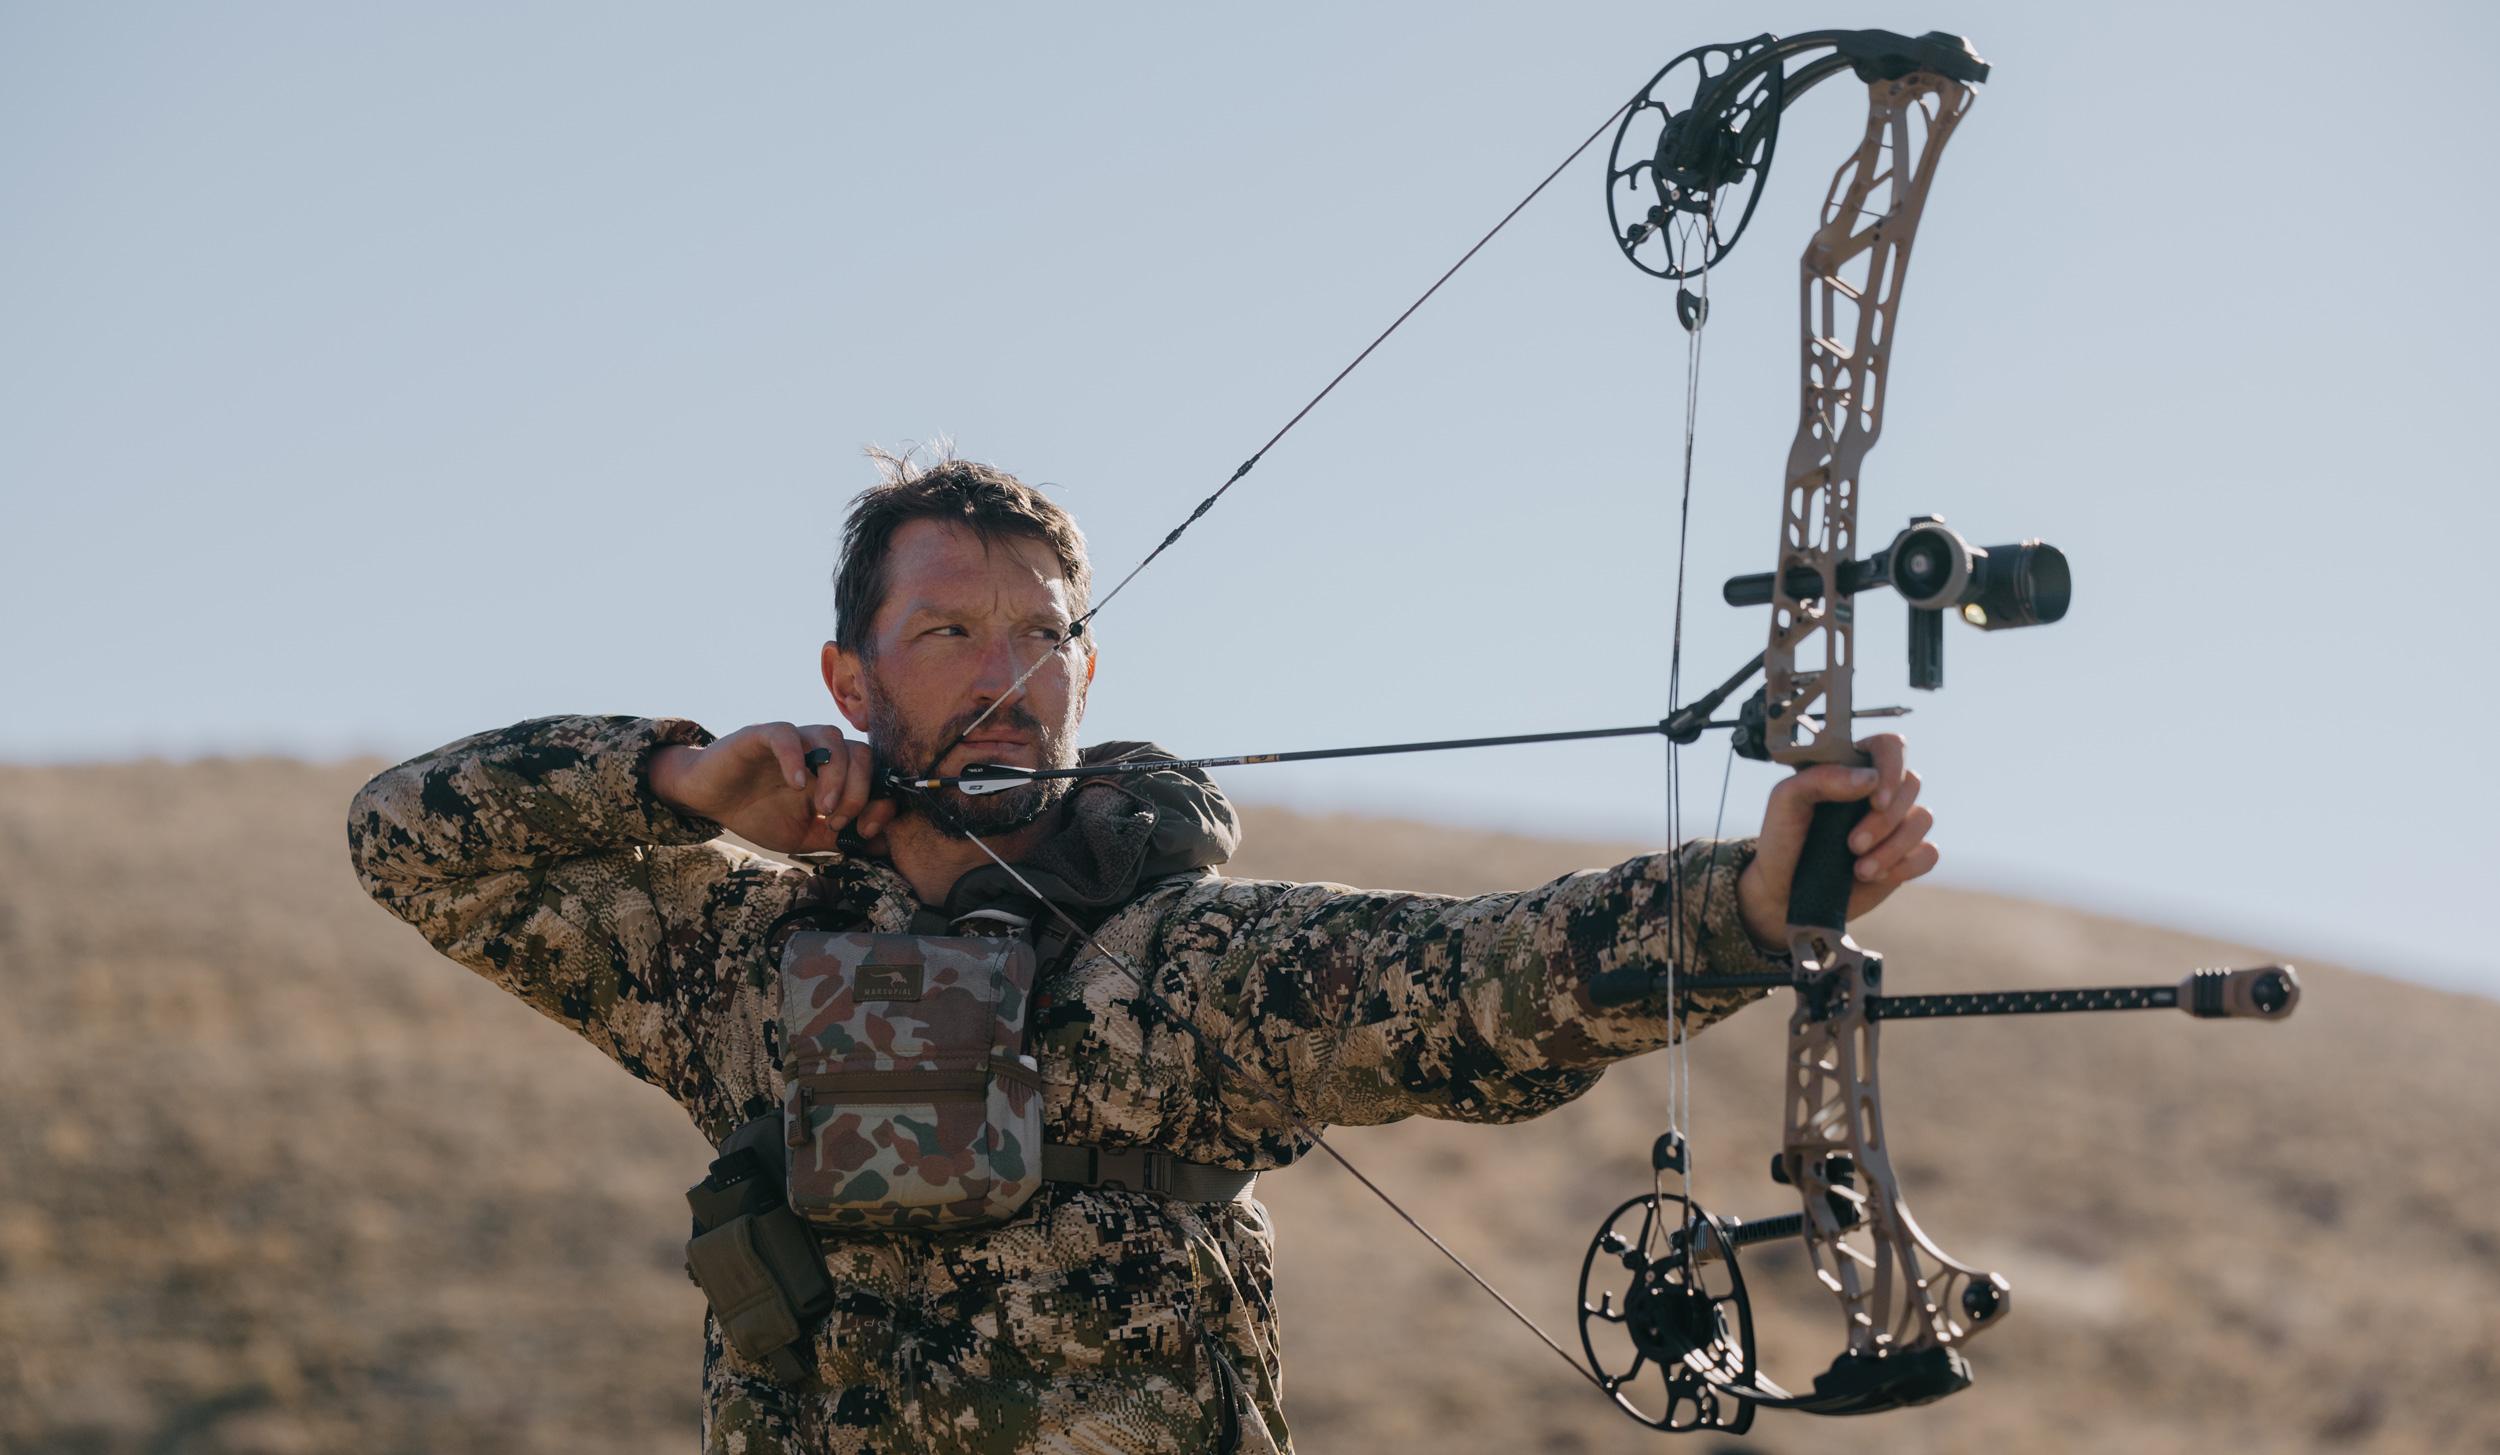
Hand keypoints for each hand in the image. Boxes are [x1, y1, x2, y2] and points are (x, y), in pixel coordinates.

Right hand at [647, 722, 898, 855]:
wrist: (711, 799)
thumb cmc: (759, 813)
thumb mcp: (806, 835)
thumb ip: (841, 837)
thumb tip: (884, 845)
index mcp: (835, 771)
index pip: (874, 773)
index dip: (879, 800)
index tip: (866, 830)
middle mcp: (819, 750)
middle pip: (860, 752)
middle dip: (859, 790)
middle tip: (838, 820)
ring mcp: (794, 739)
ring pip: (831, 737)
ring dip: (836, 775)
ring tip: (822, 807)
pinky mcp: (762, 734)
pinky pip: (787, 734)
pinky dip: (796, 758)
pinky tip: (797, 785)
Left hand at [1735, 733, 1937, 948]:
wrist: (1784, 890)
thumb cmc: (1783, 837)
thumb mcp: (1786, 800)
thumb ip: (1822, 778)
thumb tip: (1870, 777)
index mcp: (1852, 766)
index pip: (1890, 747)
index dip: (1892, 768)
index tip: (1875, 801)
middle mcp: (1879, 790)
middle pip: (1911, 784)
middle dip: (1884, 820)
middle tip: (1853, 844)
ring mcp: (1896, 823)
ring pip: (1923, 819)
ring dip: (1893, 847)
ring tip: (1860, 869)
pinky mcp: (1906, 856)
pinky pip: (1928, 853)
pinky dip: (1905, 866)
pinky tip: (1875, 876)